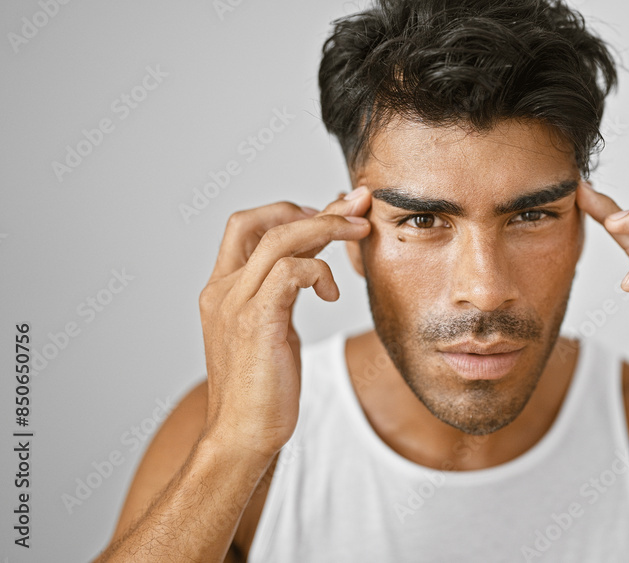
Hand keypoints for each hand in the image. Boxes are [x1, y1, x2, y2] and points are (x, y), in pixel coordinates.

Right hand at [198, 188, 370, 457]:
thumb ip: (283, 293)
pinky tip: (332, 292)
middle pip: (259, 221)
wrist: (242, 436)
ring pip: (279, 239)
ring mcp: (235, 304)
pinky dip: (317, 271)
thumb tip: (312, 267)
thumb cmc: (263, 389)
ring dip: (327, 228)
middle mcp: (223, 290)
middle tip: (357, 207)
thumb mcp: (274, 328)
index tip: (333, 210)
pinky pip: (287, 271)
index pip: (248, 226)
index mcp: (222, 288)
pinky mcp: (255, 322)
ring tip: (360, 233)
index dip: (291, 210)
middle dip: (313, 208)